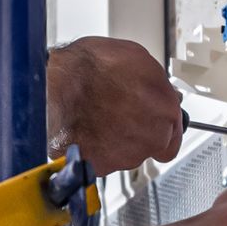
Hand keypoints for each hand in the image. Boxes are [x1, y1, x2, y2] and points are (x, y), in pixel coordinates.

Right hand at [46, 36, 183, 173]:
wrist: (51, 90)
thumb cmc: (88, 69)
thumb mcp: (135, 57)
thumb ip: (156, 83)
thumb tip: (163, 92)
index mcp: (165, 110)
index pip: (175, 129)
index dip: (160, 122)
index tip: (151, 118)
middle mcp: (152, 137)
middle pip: (154, 144)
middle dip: (141, 132)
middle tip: (121, 115)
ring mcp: (128, 155)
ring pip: (129, 154)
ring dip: (119, 140)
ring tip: (99, 118)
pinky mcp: (103, 167)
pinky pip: (105, 162)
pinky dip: (98, 150)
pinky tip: (88, 131)